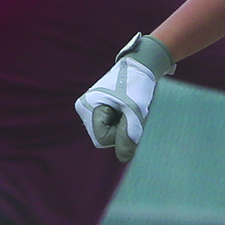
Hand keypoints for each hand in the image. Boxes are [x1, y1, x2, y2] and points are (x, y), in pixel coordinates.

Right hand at [75, 33, 174, 162]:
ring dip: (122, 126)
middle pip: (103, 138)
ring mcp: (90, 109)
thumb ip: (129, 135)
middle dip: (120, 130)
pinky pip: (110, 127)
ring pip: (108, 134)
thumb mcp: (135, 111)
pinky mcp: (98, 109)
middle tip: (129, 111)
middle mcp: (84, 108)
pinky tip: (127, 108)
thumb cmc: (138, 86)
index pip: (102, 139)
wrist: (141, 65)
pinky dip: (122, 122)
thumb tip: (124, 158)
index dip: (119, 133)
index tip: (128, 114)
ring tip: (128, 108)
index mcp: (87, 106)